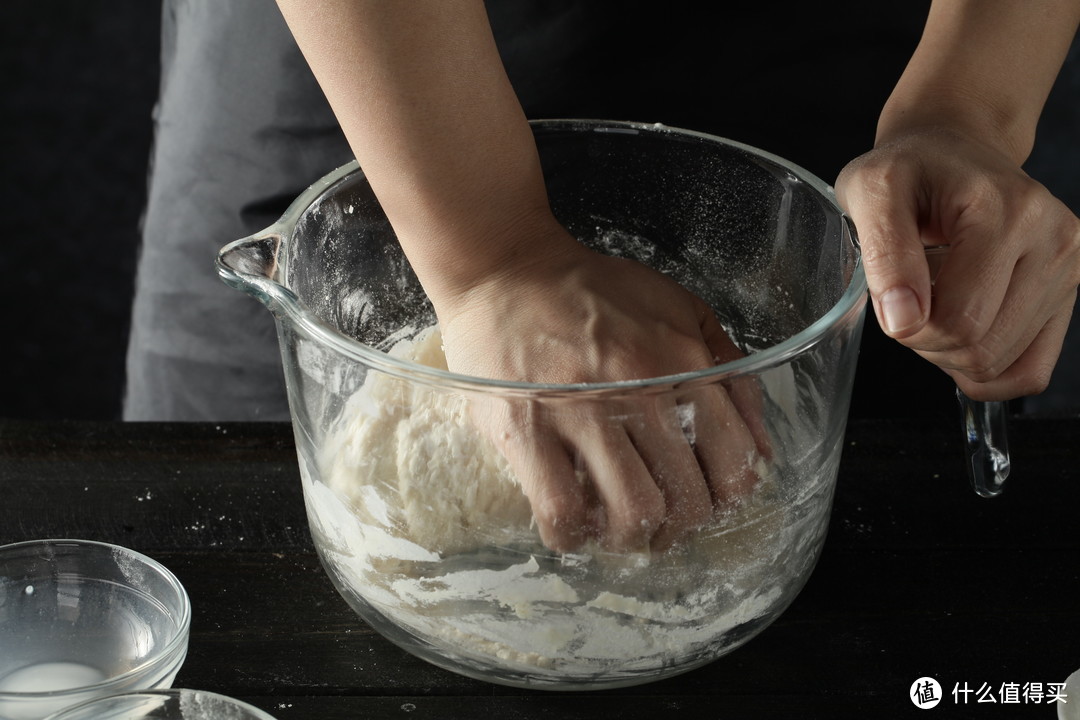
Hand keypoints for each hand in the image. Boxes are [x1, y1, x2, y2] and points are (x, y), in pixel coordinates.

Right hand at [434, 224, 768, 552]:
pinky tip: (571, 526)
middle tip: (659, 524)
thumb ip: (727, 366)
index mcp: (684, 360)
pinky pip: (561, 511)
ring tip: (617, 530)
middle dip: (679, 527)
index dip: (725, 498)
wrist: (504, 268)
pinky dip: (572, 536)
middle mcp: (640, 387)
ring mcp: (580, 410)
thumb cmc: (591, 291)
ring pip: (633, 511)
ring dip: (630, 537)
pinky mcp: (526, 429)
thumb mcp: (678, 306)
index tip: (704, 501)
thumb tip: (759, 445)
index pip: (735, 461)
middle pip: (688, 498)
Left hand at [836, 128, 1079, 400]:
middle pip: (982, 350)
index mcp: (1008, 210)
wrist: (949, 151)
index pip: (959, 321)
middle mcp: (1055, 238)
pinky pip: (1029, 371)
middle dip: (929, 341)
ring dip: (952, 351)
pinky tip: (965, 327)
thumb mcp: (870, 193)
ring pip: (1001, 366)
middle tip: (913, 296)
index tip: (892, 293)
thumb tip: (904, 321)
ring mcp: (1071, 267)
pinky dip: (986, 366)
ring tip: (939, 298)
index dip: (908, 327)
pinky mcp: (1071, 292)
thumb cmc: (907, 172)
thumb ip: (884, 254)